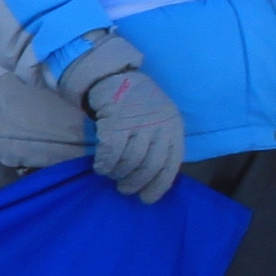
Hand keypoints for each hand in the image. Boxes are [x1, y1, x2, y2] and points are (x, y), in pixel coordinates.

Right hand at [61, 52, 184, 201]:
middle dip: (135, 183)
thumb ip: (159, 145)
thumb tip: (151, 180)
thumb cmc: (139, 105)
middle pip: (149, 166)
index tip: (145, 199)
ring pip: (129, 161)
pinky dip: (105, 164)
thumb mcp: (159, 122)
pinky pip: (111, 152)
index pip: (171, 165)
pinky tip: (100, 167)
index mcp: (174, 128)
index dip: (158, 186)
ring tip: (111, 175)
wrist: (117, 76)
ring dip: (118, 174)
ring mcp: (138, 122)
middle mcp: (160, 125)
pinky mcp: (116, 120)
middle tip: (124, 189)